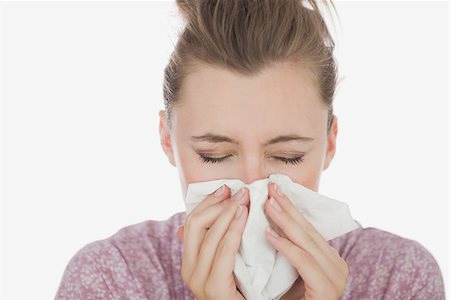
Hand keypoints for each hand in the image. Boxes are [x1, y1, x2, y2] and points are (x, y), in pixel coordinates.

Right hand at [176, 184, 249, 299]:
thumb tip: (202, 217)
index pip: (192, 222)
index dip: (208, 202)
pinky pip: (223, 251)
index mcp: (190, 260)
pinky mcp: (214, 289)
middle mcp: (189, 269)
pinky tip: (245, 216)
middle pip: (195, 224)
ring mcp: (199, 281)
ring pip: (209, 234)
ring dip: (228, 212)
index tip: (227, 188)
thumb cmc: (243, 290)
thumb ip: (216, 242)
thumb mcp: (226, 262)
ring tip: (245, 198)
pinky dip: (234, 230)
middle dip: (218, 204)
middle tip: (240, 191)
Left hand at [264, 182, 348, 299]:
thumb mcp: (291, 271)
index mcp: (328, 259)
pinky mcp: (326, 292)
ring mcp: (334, 279)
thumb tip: (270, 224)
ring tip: (267, 204)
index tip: (273, 190)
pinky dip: (287, 248)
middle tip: (269, 187)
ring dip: (285, 221)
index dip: (291, 208)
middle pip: (308, 230)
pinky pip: (305, 264)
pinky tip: (269, 235)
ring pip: (307, 243)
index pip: (308, 228)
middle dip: (287, 207)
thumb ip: (289, 251)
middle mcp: (336, 266)